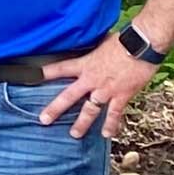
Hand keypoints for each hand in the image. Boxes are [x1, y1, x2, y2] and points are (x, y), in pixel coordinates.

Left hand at [38, 36, 153, 139]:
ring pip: (90, 110)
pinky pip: (114, 113)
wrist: (141, 45)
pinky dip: (111, 124)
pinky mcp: (122, 96)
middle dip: (55, 109)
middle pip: (68, 96)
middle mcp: (92, 79)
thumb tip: (85, 44)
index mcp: (85, 64)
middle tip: (44, 120)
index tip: (32, 78)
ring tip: (74, 134)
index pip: (59, 68)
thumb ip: (91, 50)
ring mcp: (106, 90)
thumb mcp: (100, 42)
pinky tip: (106, 134)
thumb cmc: (123, 40)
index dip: (45, 73)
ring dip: (82, 123)